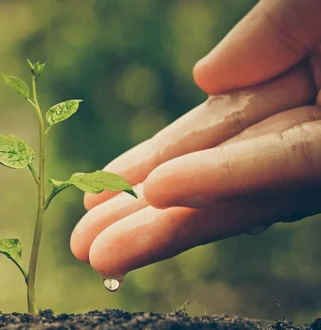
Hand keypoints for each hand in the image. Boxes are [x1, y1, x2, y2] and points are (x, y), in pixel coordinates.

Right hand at [71, 0, 320, 279]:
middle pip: (206, 183)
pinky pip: (279, 172)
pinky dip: (218, 181)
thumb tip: (205, 80)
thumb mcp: (304, 5)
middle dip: (139, 217)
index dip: (147, 166)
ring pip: (233, 198)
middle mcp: (299, 139)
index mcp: (293, 98)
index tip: (97, 192)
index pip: (206, 138)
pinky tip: (161, 192)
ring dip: (161, 226)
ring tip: (99, 255)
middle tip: (81, 248)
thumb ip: (260, 36)